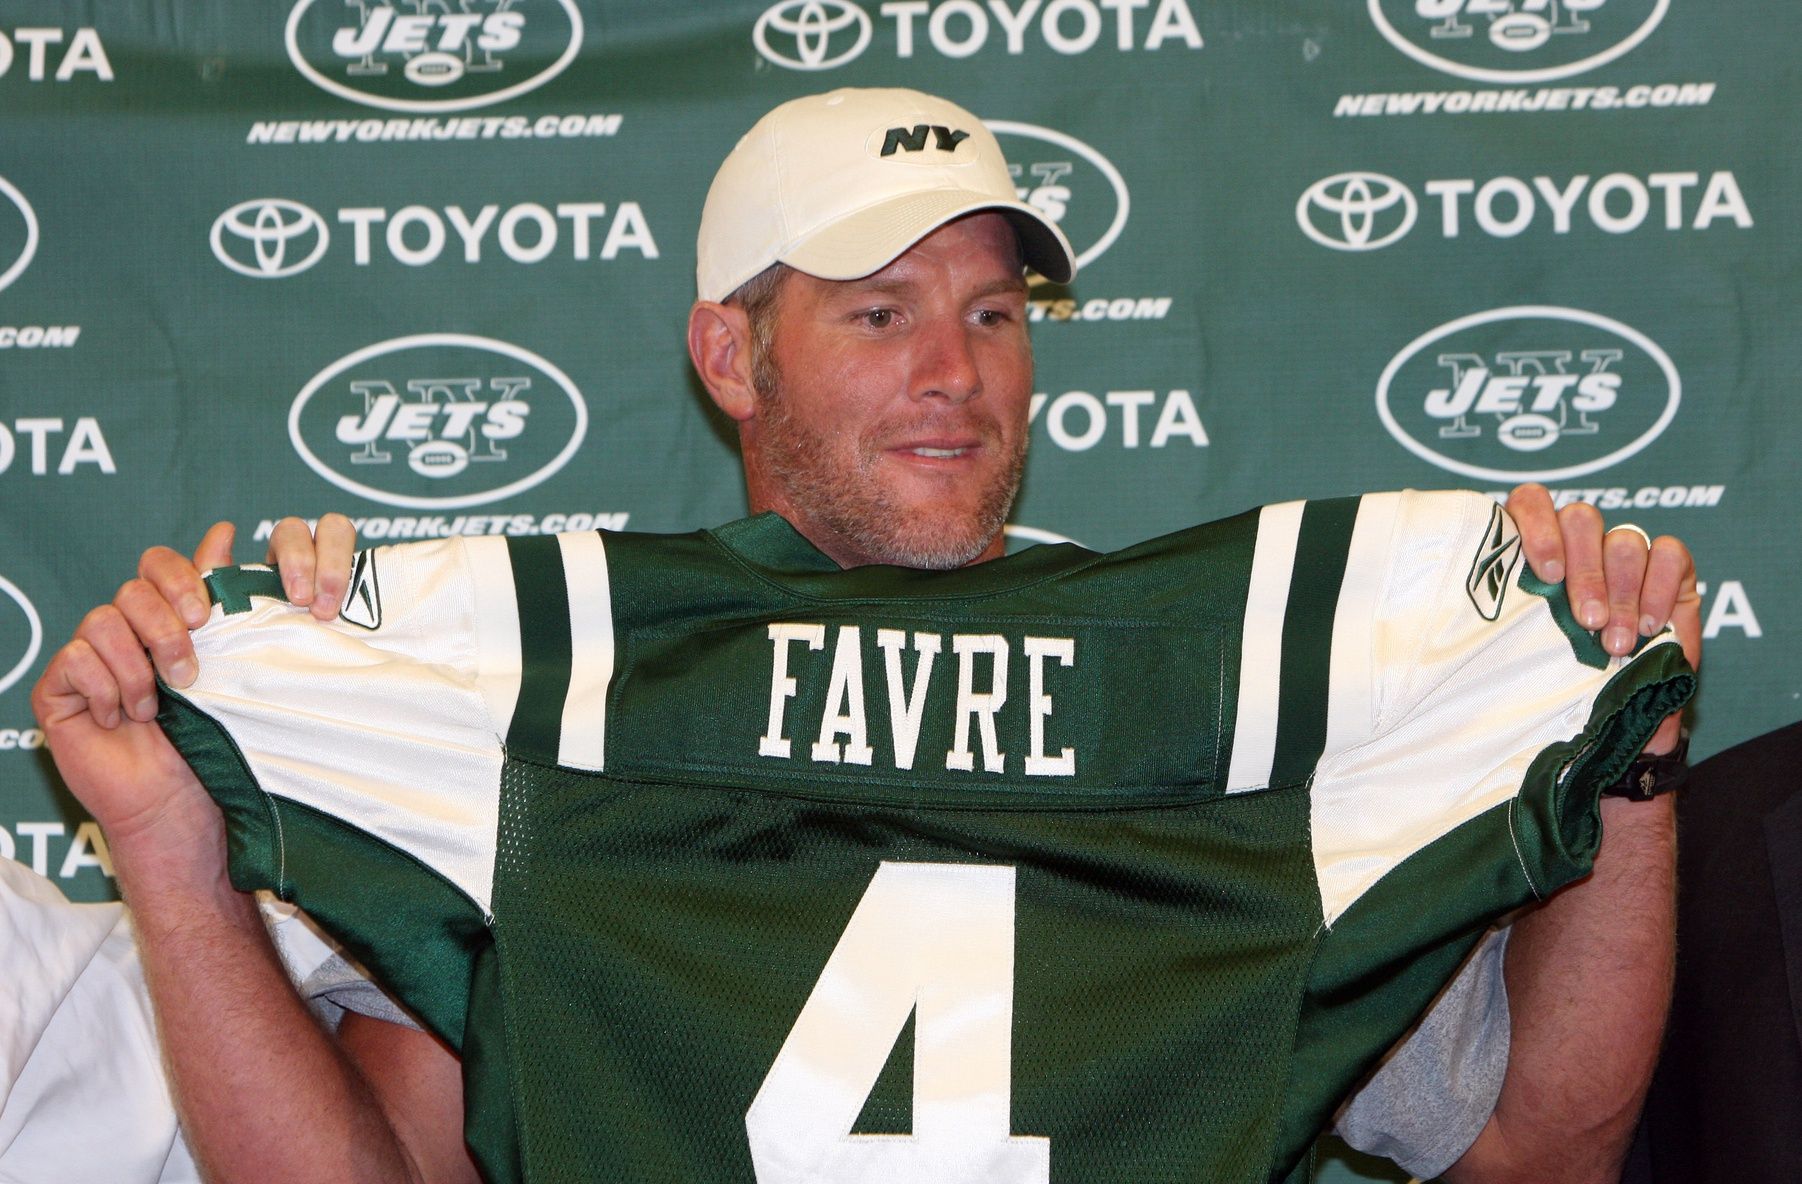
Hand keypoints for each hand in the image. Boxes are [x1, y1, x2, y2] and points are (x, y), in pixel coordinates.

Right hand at [30, 515, 356, 861]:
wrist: (182, 804)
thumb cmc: (212, 742)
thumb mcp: (228, 665)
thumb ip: (220, 600)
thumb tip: (224, 531)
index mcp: (166, 620)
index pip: (158, 565)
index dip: (181, 578)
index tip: (206, 614)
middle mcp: (124, 633)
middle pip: (133, 588)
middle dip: (167, 625)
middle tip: (189, 668)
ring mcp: (87, 660)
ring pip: (102, 621)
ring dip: (139, 665)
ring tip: (160, 705)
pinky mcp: (58, 691)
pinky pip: (74, 660)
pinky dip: (107, 688)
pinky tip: (125, 719)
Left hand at [1505, 484, 1699, 754]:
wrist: (1618, 701)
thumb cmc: (1560, 675)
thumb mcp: (1529, 653)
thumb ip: (1515, 632)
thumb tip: (1489, 640)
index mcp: (1535, 546)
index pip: (1531, 503)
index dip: (1537, 528)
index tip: (1547, 574)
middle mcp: (1578, 538)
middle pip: (1581, 521)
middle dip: (1586, 574)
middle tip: (1587, 622)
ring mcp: (1624, 547)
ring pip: (1624, 541)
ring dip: (1622, 593)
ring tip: (1617, 641)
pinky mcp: (1668, 563)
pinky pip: (1670, 554)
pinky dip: (1660, 589)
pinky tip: (1652, 626)